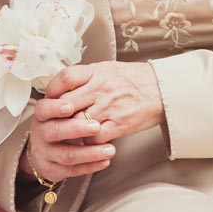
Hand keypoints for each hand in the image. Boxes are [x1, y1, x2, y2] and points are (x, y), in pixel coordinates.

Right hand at [24, 98, 115, 183]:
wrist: (44, 148)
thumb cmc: (59, 119)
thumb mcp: (62, 100)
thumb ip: (71, 89)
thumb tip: (91, 73)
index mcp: (43, 113)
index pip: (44, 108)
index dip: (56, 107)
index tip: (70, 106)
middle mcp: (41, 133)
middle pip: (55, 131)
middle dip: (76, 129)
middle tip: (96, 126)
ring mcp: (46, 152)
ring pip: (66, 154)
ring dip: (89, 152)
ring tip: (110, 149)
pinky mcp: (53, 169)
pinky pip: (72, 171)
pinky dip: (90, 166)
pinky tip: (105, 161)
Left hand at [44, 61, 164, 145]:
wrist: (162, 89)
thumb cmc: (134, 78)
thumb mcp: (107, 68)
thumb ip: (85, 76)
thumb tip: (63, 86)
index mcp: (96, 72)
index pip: (65, 78)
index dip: (52, 90)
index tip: (50, 99)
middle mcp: (100, 88)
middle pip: (66, 104)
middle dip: (58, 115)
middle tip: (55, 121)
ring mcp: (109, 107)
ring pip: (77, 123)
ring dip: (72, 130)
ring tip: (72, 132)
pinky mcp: (119, 125)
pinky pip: (94, 138)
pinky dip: (89, 142)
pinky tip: (91, 140)